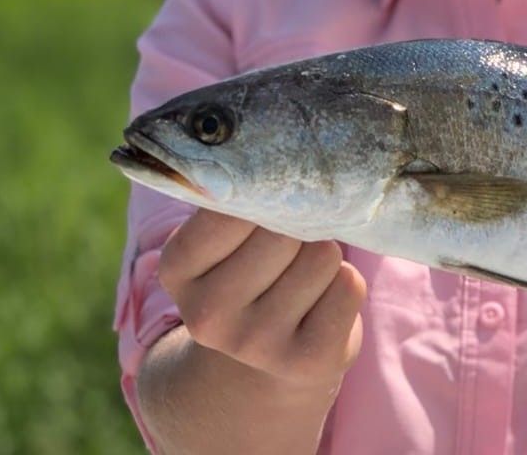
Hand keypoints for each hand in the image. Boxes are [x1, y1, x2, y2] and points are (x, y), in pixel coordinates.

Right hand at [156, 208, 366, 393]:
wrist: (267, 359)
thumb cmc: (251, 271)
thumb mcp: (224, 239)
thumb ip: (240, 202)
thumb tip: (282, 165)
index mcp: (177, 270)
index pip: (232, 209)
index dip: (265, 197)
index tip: (267, 208)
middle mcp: (207, 314)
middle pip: (283, 231)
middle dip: (299, 226)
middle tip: (289, 249)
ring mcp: (255, 344)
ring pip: (322, 255)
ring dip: (323, 257)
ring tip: (303, 278)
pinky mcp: (306, 361)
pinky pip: (348, 286)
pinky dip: (345, 285)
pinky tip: (322, 304)